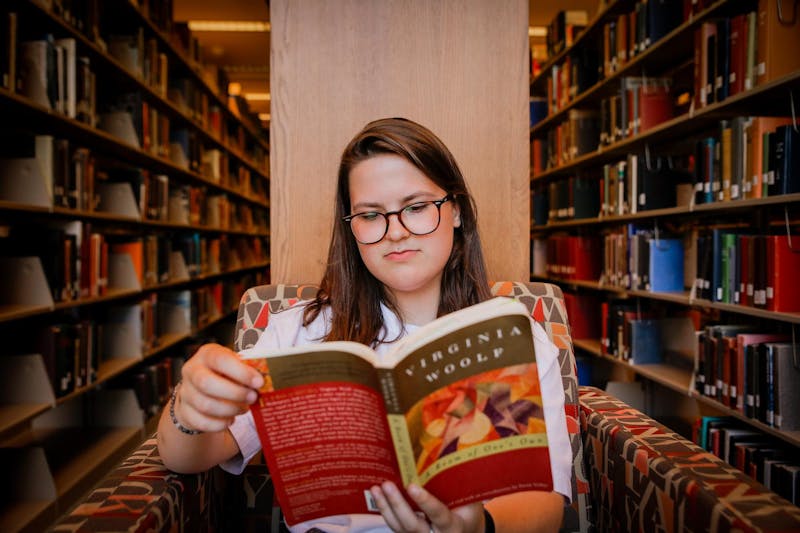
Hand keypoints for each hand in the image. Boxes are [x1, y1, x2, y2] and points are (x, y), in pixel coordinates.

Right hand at [174, 343, 264, 432]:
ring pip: (205, 405)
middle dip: (234, 393)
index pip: (220, 359)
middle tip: (253, 398)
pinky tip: (231, 420)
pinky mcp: (184, 412)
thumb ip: (247, 369)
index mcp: (207, 354)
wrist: (201, 390)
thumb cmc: (225, 374)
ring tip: (244, 408)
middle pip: (206, 383)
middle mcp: (192, 370)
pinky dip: (219, 424)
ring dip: (229, 410)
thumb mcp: (235, 365)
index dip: (241, 372)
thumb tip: (265, 380)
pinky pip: (201, 422)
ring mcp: (186, 392)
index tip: (259, 382)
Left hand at [369, 482, 483, 532]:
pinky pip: (394, 525)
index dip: (425, 502)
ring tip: (377, 488)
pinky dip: (384, 510)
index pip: (437, 515)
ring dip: (386, 507)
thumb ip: (457, 487)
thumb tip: (445, 459)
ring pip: (399, 527)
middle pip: (411, 525)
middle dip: (397, 504)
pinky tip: (377, 495)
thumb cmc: (467, 512)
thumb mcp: (468, 500)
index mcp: (452, 527)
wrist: (464, 530)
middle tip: (387, 485)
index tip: (412, 487)